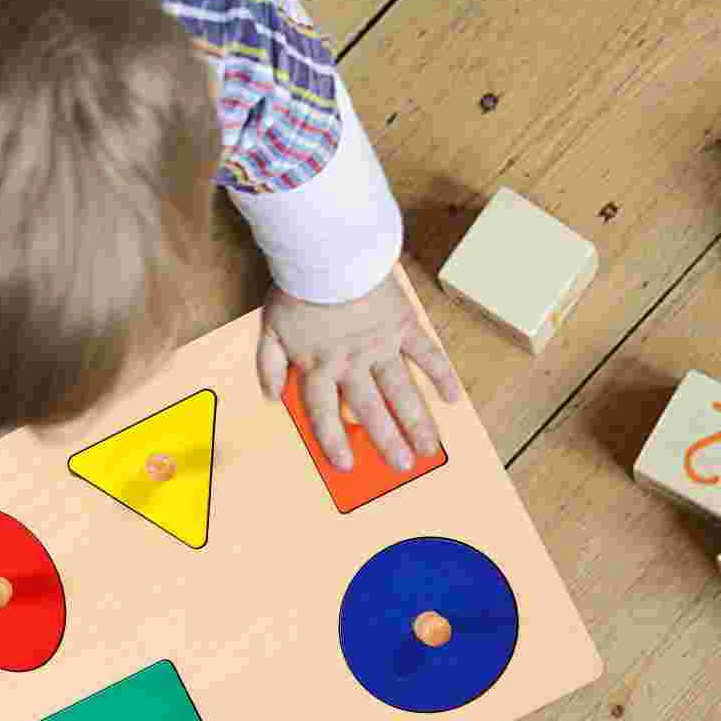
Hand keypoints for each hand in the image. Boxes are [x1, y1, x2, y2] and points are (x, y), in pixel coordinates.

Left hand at [256, 268, 460, 471]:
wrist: (327, 253)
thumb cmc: (296, 288)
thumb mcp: (269, 328)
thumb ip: (268, 364)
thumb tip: (270, 396)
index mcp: (318, 366)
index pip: (324, 414)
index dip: (334, 442)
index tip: (345, 465)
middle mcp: (351, 363)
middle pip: (370, 411)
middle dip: (387, 442)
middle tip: (402, 467)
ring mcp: (380, 346)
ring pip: (401, 391)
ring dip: (417, 421)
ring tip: (429, 447)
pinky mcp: (402, 325)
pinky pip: (425, 354)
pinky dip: (441, 374)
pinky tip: (452, 396)